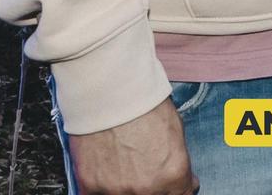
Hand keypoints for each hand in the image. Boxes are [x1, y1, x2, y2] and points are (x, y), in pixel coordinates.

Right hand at [67, 99, 197, 194]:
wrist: (108, 87)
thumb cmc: (143, 101)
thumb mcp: (175, 131)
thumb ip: (177, 161)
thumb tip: (182, 178)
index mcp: (174, 174)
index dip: (178, 188)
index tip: (175, 184)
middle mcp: (147, 189)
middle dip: (155, 187)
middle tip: (147, 170)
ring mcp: (117, 190)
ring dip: (128, 187)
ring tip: (125, 165)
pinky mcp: (90, 185)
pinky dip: (103, 186)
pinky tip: (107, 171)